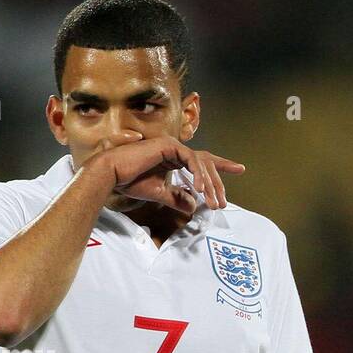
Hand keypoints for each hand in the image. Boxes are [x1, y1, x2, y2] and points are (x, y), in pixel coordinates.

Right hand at [90, 131, 244, 213]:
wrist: (112, 174)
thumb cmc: (130, 182)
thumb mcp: (160, 194)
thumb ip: (178, 198)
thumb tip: (193, 206)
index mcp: (174, 158)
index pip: (202, 161)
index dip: (221, 166)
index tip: (240, 169)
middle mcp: (175, 149)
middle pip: (206, 163)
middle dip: (218, 182)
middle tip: (224, 201)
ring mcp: (172, 145)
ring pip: (201, 163)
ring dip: (210, 184)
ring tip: (214, 202)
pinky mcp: (168, 146)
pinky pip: (191, 160)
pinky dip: (198, 175)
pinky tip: (201, 190)